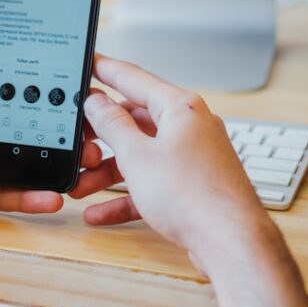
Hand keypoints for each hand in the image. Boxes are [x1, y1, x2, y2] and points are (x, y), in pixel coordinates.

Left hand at [0, 19, 95, 233]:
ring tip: (82, 157)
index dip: (33, 66)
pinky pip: (7, 190)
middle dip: (55, 114)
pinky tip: (53, 195)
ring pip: (21, 152)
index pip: (2, 71)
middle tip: (89, 115)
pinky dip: (31, 195)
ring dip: (51, 156)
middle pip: (21, 112)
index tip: (67, 63)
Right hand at [71, 54, 276, 269]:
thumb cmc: (195, 197)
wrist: (231, 244)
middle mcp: (190, 127)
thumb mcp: (136, 156)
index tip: (89, 63)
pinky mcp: (192, 186)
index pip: (134, 78)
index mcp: (180, 108)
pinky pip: (151, 183)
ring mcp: (193, 157)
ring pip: (141, 155)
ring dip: (108, 171)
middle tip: (76, 141)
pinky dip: (126, 194)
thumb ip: (112, 125)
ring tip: (81, 186)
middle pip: (134, 121)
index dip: (105, 70)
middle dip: (100, 137)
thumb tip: (97, 102)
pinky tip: (101, 211)